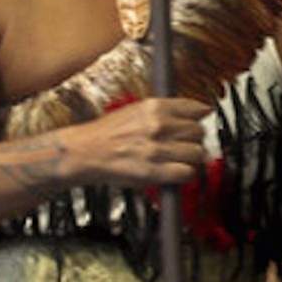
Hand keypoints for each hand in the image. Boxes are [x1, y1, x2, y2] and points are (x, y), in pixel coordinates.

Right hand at [62, 97, 209, 188]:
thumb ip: (163, 112)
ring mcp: (157, 149)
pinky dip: (184, 174)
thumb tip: (193, 114)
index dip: (199, 118)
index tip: (199, 122)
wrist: (83, 152)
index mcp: (153, 107)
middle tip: (182, 145)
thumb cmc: (104, 134)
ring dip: (191, 159)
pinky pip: (187, 172)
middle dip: (193, 140)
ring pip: (197, 153)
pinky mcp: (154, 171)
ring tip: (178, 160)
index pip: (196, 109)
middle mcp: (158, 125)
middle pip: (199, 132)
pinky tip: (174, 172)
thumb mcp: (134, 111)